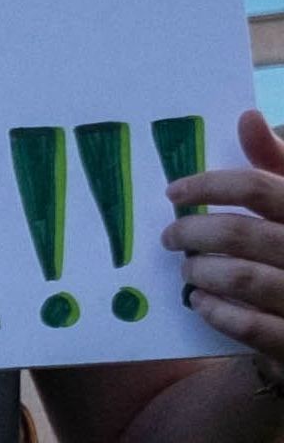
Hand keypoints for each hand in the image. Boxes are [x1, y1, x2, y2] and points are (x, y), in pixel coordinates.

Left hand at [166, 109, 283, 367]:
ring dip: (202, 272)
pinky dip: (217, 312)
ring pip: (244, 278)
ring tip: (187, 270)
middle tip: (170, 236)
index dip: (209, 185)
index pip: (259, 187)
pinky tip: (201, 302)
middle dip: (193, 233)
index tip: (173, 192)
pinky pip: (251, 326)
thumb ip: (275, 162)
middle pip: (242, 234)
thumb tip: (247, 116)